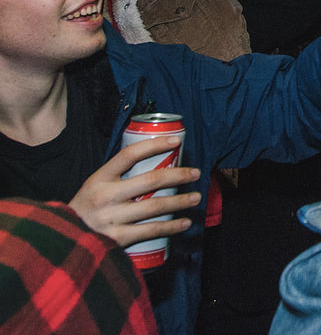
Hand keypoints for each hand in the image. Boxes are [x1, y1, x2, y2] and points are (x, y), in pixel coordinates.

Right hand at [69, 137, 201, 248]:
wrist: (61, 241)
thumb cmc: (85, 210)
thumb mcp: (94, 187)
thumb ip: (118, 177)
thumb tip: (155, 163)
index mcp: (99, 179)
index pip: (129, 155)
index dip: (155, 145)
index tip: (177, 141)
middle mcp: (105, 196)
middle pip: (151, 181)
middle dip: (179, 175)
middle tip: (195, 173)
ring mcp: (111, 218)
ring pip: (155, 206)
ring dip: (180, 201)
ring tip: (196, 197)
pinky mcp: (116, 239)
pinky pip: (150, 230)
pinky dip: (171, 227)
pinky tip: (185, 223)